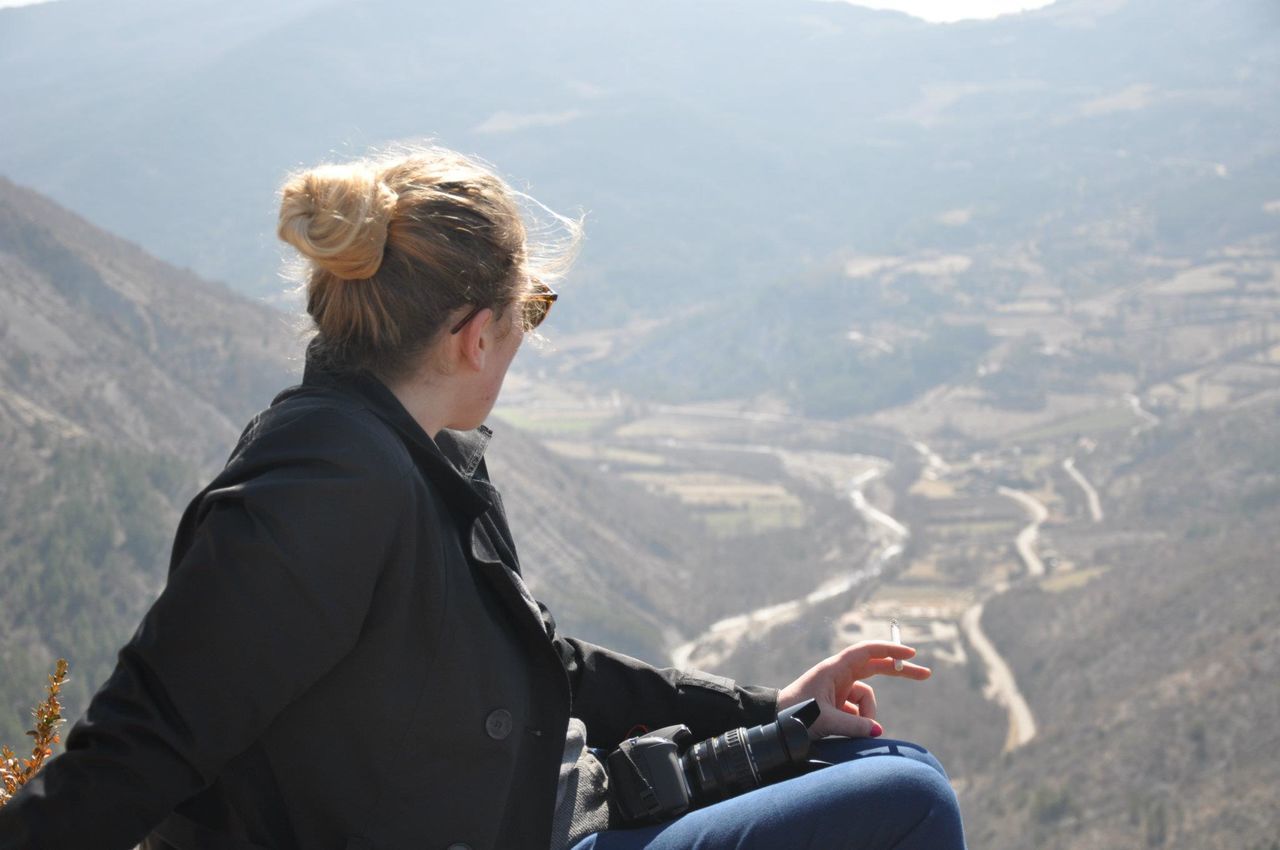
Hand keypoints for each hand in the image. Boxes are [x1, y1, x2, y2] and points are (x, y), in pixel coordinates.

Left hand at [776, 641, 929, 738]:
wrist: (774, 723)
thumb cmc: (794, 715)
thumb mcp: (825, 721)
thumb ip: (853, 726)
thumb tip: (878, 731)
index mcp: (834, 669)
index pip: (867, 652)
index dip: (890, 651)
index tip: (911, 655)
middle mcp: (839, 675)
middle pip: (876, 668)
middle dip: (899, 672)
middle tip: (926, 674)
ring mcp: (839, 689)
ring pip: (867, 701)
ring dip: (865, 717)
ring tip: (847, 729)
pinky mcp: (838, 704)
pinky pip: (858, 712)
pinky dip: (858, 723)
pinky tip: (843, 732)